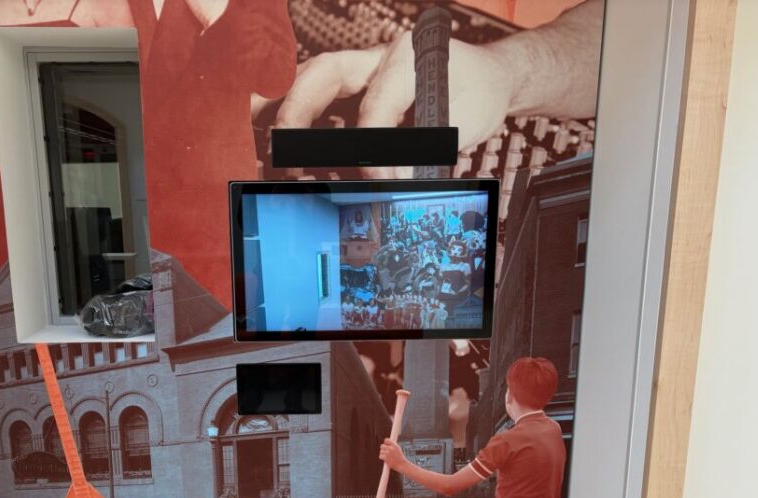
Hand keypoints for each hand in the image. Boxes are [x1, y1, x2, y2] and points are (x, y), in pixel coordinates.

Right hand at [272, 34, 514, 178]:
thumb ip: (429, 148)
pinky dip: (298, 120)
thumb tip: (393, 179)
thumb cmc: (478, 93)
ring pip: (312, 81)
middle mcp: (378, 57)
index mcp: (408, 57)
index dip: (373, 149)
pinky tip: (284, 144)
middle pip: (323, 73)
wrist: (487, 79)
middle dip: (297, 109)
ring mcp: (362, 71)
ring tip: (269, 143)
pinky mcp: (355, 90)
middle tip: (283, 146)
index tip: (379, 179)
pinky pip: (319, 100)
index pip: (375, 105)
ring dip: (287, 111)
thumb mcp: (466, 121)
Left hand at [379, 438, 406, 470]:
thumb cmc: (400, 457)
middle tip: (386, 452)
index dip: (385, 442)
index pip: (386, 440)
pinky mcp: (385, 458)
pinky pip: (380, 456)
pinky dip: (382, 458)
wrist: (401, 465)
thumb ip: (392, 445)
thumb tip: (385, 441)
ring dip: (383, 454)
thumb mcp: (398, 449)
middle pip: (382, 446)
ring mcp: (387, 453)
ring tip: (388, 457)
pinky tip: (386, 459)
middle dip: (383, 449)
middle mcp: (391, 448)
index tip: (386, 444)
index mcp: (394, 445)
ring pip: (381, 451)